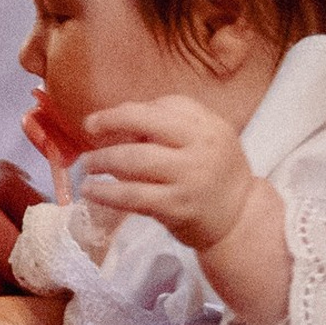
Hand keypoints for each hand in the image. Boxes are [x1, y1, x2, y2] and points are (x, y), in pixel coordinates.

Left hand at [77, 96, 254, 250]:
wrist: (240, 219)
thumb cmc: (214, 174)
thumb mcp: (205, 141)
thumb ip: (171, 127)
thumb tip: (118, 123)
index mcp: (209, 125)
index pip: (165, 104)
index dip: (129, 109)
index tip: (106, 119)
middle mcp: (202, 146)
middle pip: (147, 122)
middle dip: (111, 121)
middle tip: (89, 128)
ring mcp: (190, 177)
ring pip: (135, 160)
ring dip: (102, 159)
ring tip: (85, 164)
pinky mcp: (176, 207)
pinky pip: (132, 195)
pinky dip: (105, 193)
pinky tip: (90, 191)